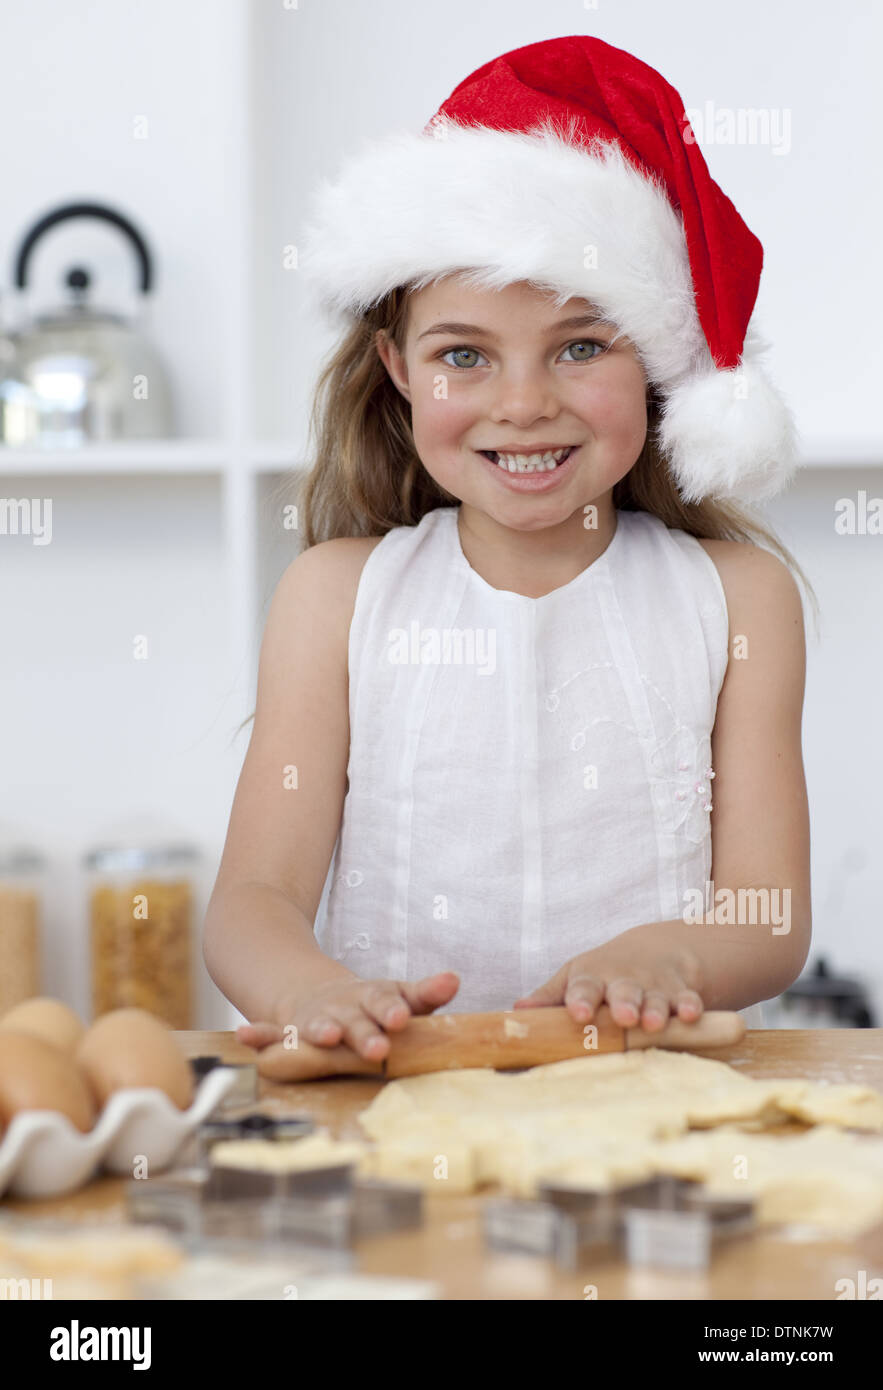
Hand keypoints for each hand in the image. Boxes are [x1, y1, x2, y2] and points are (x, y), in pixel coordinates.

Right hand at [236, 970, 459, 1060]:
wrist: (315, 990)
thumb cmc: (369, 1002)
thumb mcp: (398, 995)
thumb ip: (427, 993)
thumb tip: (455, 979)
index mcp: (372, 997)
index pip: (387, 1000)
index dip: (393, 1008)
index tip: (402, 1018)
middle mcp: (343, 1007)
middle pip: (356, 1018)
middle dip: (365, 1032)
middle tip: (379, 1047)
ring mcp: (315, 1018)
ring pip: (317, 1026)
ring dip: (320, 1031)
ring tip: (324, 1036)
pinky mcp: (289, 1030)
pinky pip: (270, 1033)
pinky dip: (258, 1035)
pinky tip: (244, 1037)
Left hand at [512, 945, 703, 1032]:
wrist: (656, 949)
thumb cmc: (604, 973)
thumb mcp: (574, 978)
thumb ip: (549, 997)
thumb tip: (516, 1014)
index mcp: (591, 978)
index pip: (583, 987)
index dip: (580, 1000)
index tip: (577, 1013)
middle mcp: (623, 981)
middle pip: (623, 992)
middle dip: (623, 1003)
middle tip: (623, 1016)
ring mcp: (654, 986)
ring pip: (656, 998)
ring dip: (656, 1009)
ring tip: (653, 1022)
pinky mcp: (682, 991)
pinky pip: (687, 999)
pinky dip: (691, 1006)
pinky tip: (691, 1015)